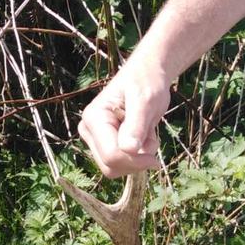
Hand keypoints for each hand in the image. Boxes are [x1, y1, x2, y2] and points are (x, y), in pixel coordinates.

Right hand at [77, 57, 171, 176]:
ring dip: (138, 159)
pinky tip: (143, 137)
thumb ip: (136, 125)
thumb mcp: (145, 100)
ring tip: (147, 134)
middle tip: (152, 141)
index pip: (111, 155)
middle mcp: (89, 131)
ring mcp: (96, 139)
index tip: (156, 158)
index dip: (135, 161)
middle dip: (136, 161)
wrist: (147, 75)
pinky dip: (138, 156)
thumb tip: (128, 149)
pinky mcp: (105, 145)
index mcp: (93, 118)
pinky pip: (122, 164)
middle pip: (110, 166)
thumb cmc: (146, 82)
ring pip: (115, 169)